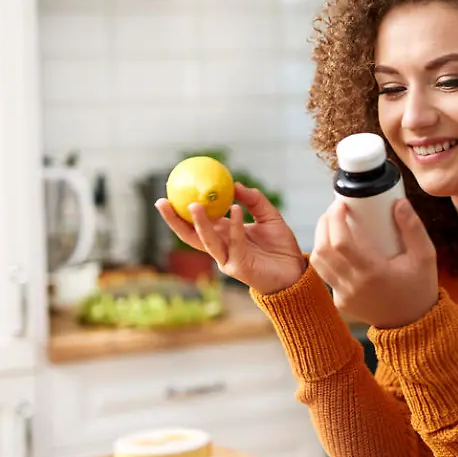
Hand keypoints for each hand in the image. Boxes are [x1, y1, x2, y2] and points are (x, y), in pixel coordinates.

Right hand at [155, 183, 306, 294]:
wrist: (295, 271)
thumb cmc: (280, 246)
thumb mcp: (269, 216)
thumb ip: (253, 200)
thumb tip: (236, 185)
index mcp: (223, 235)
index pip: (197, 223)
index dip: (180, 211)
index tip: (168, 193)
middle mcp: (221, 248)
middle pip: (190, 235)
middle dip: (174, 221)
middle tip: (162, 202)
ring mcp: (228, 259)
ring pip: (207, 241)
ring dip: (200, 224)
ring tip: (194, 206)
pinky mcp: (240, 267)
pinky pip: (236, 243)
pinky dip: (234, 225)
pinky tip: (234, 208)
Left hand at [311, 198, 438, 328]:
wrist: (413, 325)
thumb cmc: (420, 288)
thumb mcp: (425, 257)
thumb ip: (413, 228)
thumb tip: (399, 202)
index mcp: (373, 273)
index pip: (341, 242)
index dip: (335, 219)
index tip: (341, 204)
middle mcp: (353, 286)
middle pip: (323, 249)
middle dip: (325, 223)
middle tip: (336, 210)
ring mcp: (344, 296)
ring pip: (318, 261)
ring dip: (321, 239)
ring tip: (333, 225)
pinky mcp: (340, 301)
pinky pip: (326, 274)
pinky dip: (328, 257)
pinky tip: (341, 247)